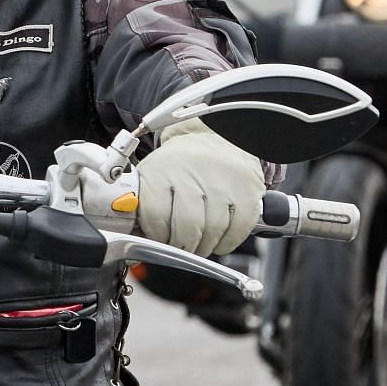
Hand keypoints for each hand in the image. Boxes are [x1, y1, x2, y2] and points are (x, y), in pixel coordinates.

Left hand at [133, 118, 264, 255]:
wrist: (214, 138)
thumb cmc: (180, 164)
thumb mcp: (153, 176)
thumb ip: (144, 205)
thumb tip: (139, 238)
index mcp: (162, 170)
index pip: (155, 215)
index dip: (156, 235)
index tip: (158, 239)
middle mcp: (193, 173)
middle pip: (186, 228)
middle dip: (181, 246)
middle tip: (180, 247)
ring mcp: (223, 183)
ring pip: (212, 232)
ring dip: (203, 247)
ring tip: (198, 242)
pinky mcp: (247, 192)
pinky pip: (237, 230)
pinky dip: (226, 243)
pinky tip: (217, 239)